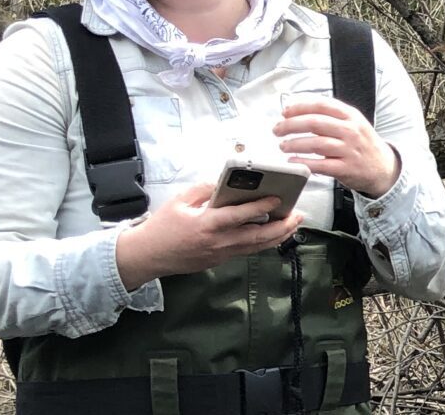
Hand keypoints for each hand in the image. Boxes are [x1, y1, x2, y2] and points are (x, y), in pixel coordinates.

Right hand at [114, 182, 302, 289]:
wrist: (146, 257)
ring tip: (293, 224)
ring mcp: (219, 255)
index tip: (278, 198)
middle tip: (299, 214)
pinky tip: (272, 234)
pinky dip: (262, 243)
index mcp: (207, 225)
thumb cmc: (160, 228)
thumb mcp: (179, 202)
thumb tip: (223, 182)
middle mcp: (217, 243)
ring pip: (256, 247)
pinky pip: (245, 251)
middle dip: (282, 226)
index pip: (240, 216)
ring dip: (278, 236)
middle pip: (257, 237)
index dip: (261, 207)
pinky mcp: (218, 261)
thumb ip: (203, 190)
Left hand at [275, 98, 399, 197]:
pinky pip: (321, 165)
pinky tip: (293, 162)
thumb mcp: (354, 123)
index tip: (285, 112)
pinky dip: (304, 163)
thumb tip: (301, 111)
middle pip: (315, 123)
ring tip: (283, 146)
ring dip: (295, 144)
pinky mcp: (346, 168)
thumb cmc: (363, 144)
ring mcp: (349, 150)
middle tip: (277, 129)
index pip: (322, 105)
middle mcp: (351, 131)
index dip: (300, 107)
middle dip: (291, 125)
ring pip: (316, 144)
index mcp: (351, 116)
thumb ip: (332, 116)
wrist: (384, 167)